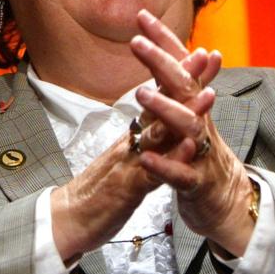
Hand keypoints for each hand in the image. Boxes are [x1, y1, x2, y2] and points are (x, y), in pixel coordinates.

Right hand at [49, 16, 214, 261]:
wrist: (66, 220)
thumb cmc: (96, 194)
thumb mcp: (123, 162)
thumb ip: (140, 144)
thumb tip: (157, 125)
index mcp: (132, 138)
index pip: (158, 100)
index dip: (177, 77)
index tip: (198, 53)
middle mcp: (131, 143)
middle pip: (160, 105)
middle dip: (183, 78)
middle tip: (203, 54)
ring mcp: (129, 163)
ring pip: (159, 133)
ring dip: (184, 112)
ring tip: (208, 94)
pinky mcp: (127, 189)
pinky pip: (154, 171)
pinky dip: (173, 158)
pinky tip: (191, 146)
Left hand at [129, 9, 255, 256]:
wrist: (228, 202)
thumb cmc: (201, 155)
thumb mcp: (190, 116)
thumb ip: (183, 86)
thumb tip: (190, 49)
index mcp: (194, 105)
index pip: (179, 65)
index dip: (162, 40)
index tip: (140, 15)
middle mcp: (200, 121)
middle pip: (185, 86)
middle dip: (163, 62)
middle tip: (135, 42)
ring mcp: (201, 151)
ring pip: (187, 126)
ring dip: (166, 108)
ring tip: (140, 94)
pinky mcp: (197, 182)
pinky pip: (181, 173)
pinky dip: (165, 165)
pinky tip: (147, 157)